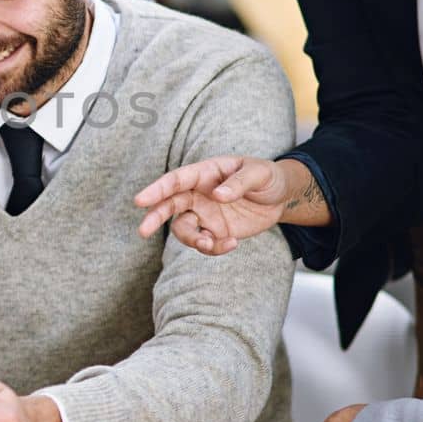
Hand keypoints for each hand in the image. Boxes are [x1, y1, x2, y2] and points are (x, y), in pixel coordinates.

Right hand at [134, 156, 298, 254]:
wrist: (281, 197)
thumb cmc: (267, 177)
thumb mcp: (259, 173)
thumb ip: (238, 182)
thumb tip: (218, 196)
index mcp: (205, 173)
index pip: (176, 180)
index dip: (157, 190)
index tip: (141, 200)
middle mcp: (199, 194)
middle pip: (169, 205)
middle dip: (154, 217)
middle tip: (143, 231)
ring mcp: (205, 214)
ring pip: (183, 229)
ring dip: (191, 239)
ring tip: (208, 243)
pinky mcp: (214, 231)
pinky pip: (204, 243)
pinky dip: (214, 248)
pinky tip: (233, 244)